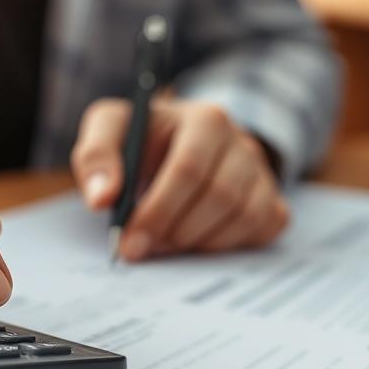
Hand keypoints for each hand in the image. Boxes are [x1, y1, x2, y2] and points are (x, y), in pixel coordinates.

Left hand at [70, 98, 288, 260]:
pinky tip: (196, 239)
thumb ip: (96, 155)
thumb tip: (101, 199)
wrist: (178, 145)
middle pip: (219, 197)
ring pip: (242, 217)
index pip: (188, 169)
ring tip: (165, 241)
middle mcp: (242, 142)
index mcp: (205, 119)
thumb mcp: (111, 130)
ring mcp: (262, 173)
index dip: (157, 212)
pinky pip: (261, 229)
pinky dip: (227, 244)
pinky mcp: (272, 200)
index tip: (129, 244)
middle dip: (174, 231)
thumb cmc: (142, 141)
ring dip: (197, 241)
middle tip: (142, 249)